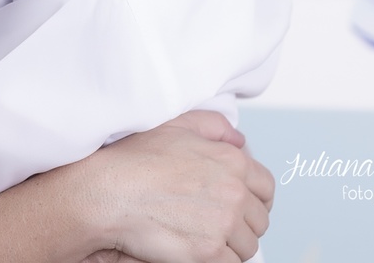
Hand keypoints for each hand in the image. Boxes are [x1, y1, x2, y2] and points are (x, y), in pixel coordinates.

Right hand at [78, 111, 273, 262]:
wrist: (108, 192)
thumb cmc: (134, 159)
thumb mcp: (175, 125)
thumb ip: (213, 126)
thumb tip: (239, 140)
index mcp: (231, 161)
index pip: (265, 187)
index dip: (254, 197)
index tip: (240, 206)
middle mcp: (234, 192)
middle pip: (259, 220)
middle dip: (242, 223)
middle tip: (217, 223)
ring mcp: (223, 224)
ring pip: (247, 246)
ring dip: (230, 245)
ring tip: (204, 237)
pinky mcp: (208, 252)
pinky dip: (216, 259)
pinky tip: (196, 249)